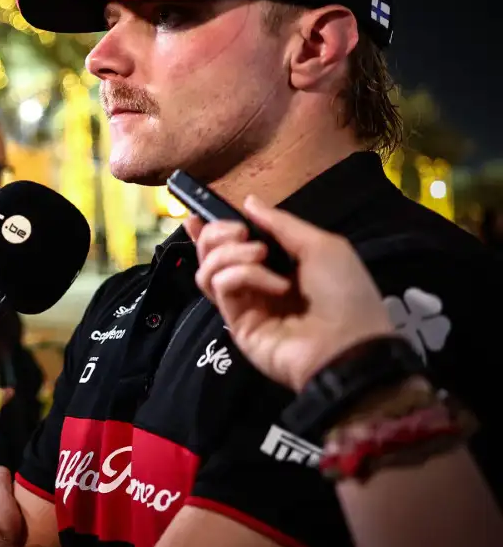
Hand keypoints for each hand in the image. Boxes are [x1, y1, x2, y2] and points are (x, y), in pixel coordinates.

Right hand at [188, 196, 393, 392]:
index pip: (233, 244)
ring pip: (209, 269)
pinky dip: (244, 275)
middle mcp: (256, 283)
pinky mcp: (236, 322)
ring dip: (230, 252)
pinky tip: (275, 285)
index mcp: (278, 265)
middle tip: (240, 233)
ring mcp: (245, 304)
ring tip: (260, 255)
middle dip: (217, 234)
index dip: (213, 230)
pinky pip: (222, 286)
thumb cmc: (344, 293)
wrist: (349, 344)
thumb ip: (280, 223)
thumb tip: (248, 201)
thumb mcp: (321, 245)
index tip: (197, 216)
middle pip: (212, 254)